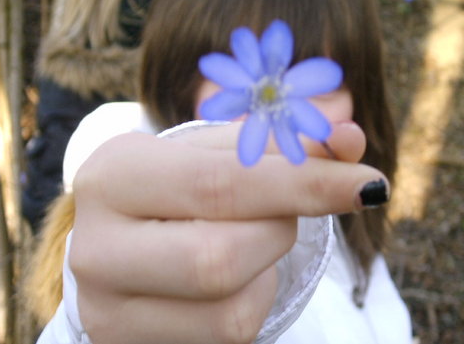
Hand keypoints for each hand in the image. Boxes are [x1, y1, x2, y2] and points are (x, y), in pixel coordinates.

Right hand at [70, 121, 386, 343]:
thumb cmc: (184, 185)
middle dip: (278, 231)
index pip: (219, 183)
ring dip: (267, 270)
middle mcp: (94, 246)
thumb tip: (352, 139)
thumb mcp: (226, 153)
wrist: (129, 235)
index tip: (369, 182)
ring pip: (231, 312)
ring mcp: (106, 308)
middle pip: (220, 257)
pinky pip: (228, 337)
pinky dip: (253, 300)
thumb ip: (288, 143)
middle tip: (282, 211)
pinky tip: (234, 275)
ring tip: (250, 239)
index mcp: (114, 174)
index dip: (303, 184)